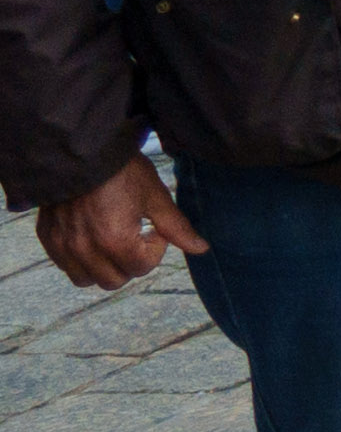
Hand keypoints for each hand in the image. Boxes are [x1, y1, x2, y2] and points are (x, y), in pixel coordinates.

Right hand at [31, 160, 195, 292]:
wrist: (82, 151)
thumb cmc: (122, 172)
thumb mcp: (155, 196)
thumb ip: (176, 228)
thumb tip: (201, 249)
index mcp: (114, 240)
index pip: (141, 268)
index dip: (154, 250)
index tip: (152, 229)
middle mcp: (84, 249)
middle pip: (114, 281)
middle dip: (130, 264)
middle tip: (134, 239)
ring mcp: (62, 245)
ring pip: (86, 279)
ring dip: (103, 268)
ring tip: (112, 242)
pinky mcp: (47, 238)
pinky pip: (65, 265)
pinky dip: (80, 260)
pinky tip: (91, 237)